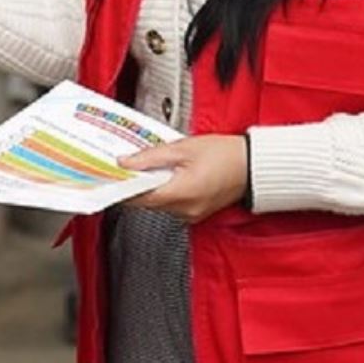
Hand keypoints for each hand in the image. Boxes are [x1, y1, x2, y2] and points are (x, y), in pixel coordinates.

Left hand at [118, 133, 247, 223]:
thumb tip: (125, 162)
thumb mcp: (183, 148)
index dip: (122, 187)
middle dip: (136, 185)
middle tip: (128, 167)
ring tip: (151, 168)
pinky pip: (171, 205)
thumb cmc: (225, 154)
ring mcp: (191, 214)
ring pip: (158, 204)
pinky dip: (164, 192)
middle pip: (147, 202)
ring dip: (150, 188)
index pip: (139, 198)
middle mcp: (185, 210)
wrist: (252, 165)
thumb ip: (150, 156)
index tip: (111, 177)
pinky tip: (167, 177)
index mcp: (181, 193)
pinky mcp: (196, 213)